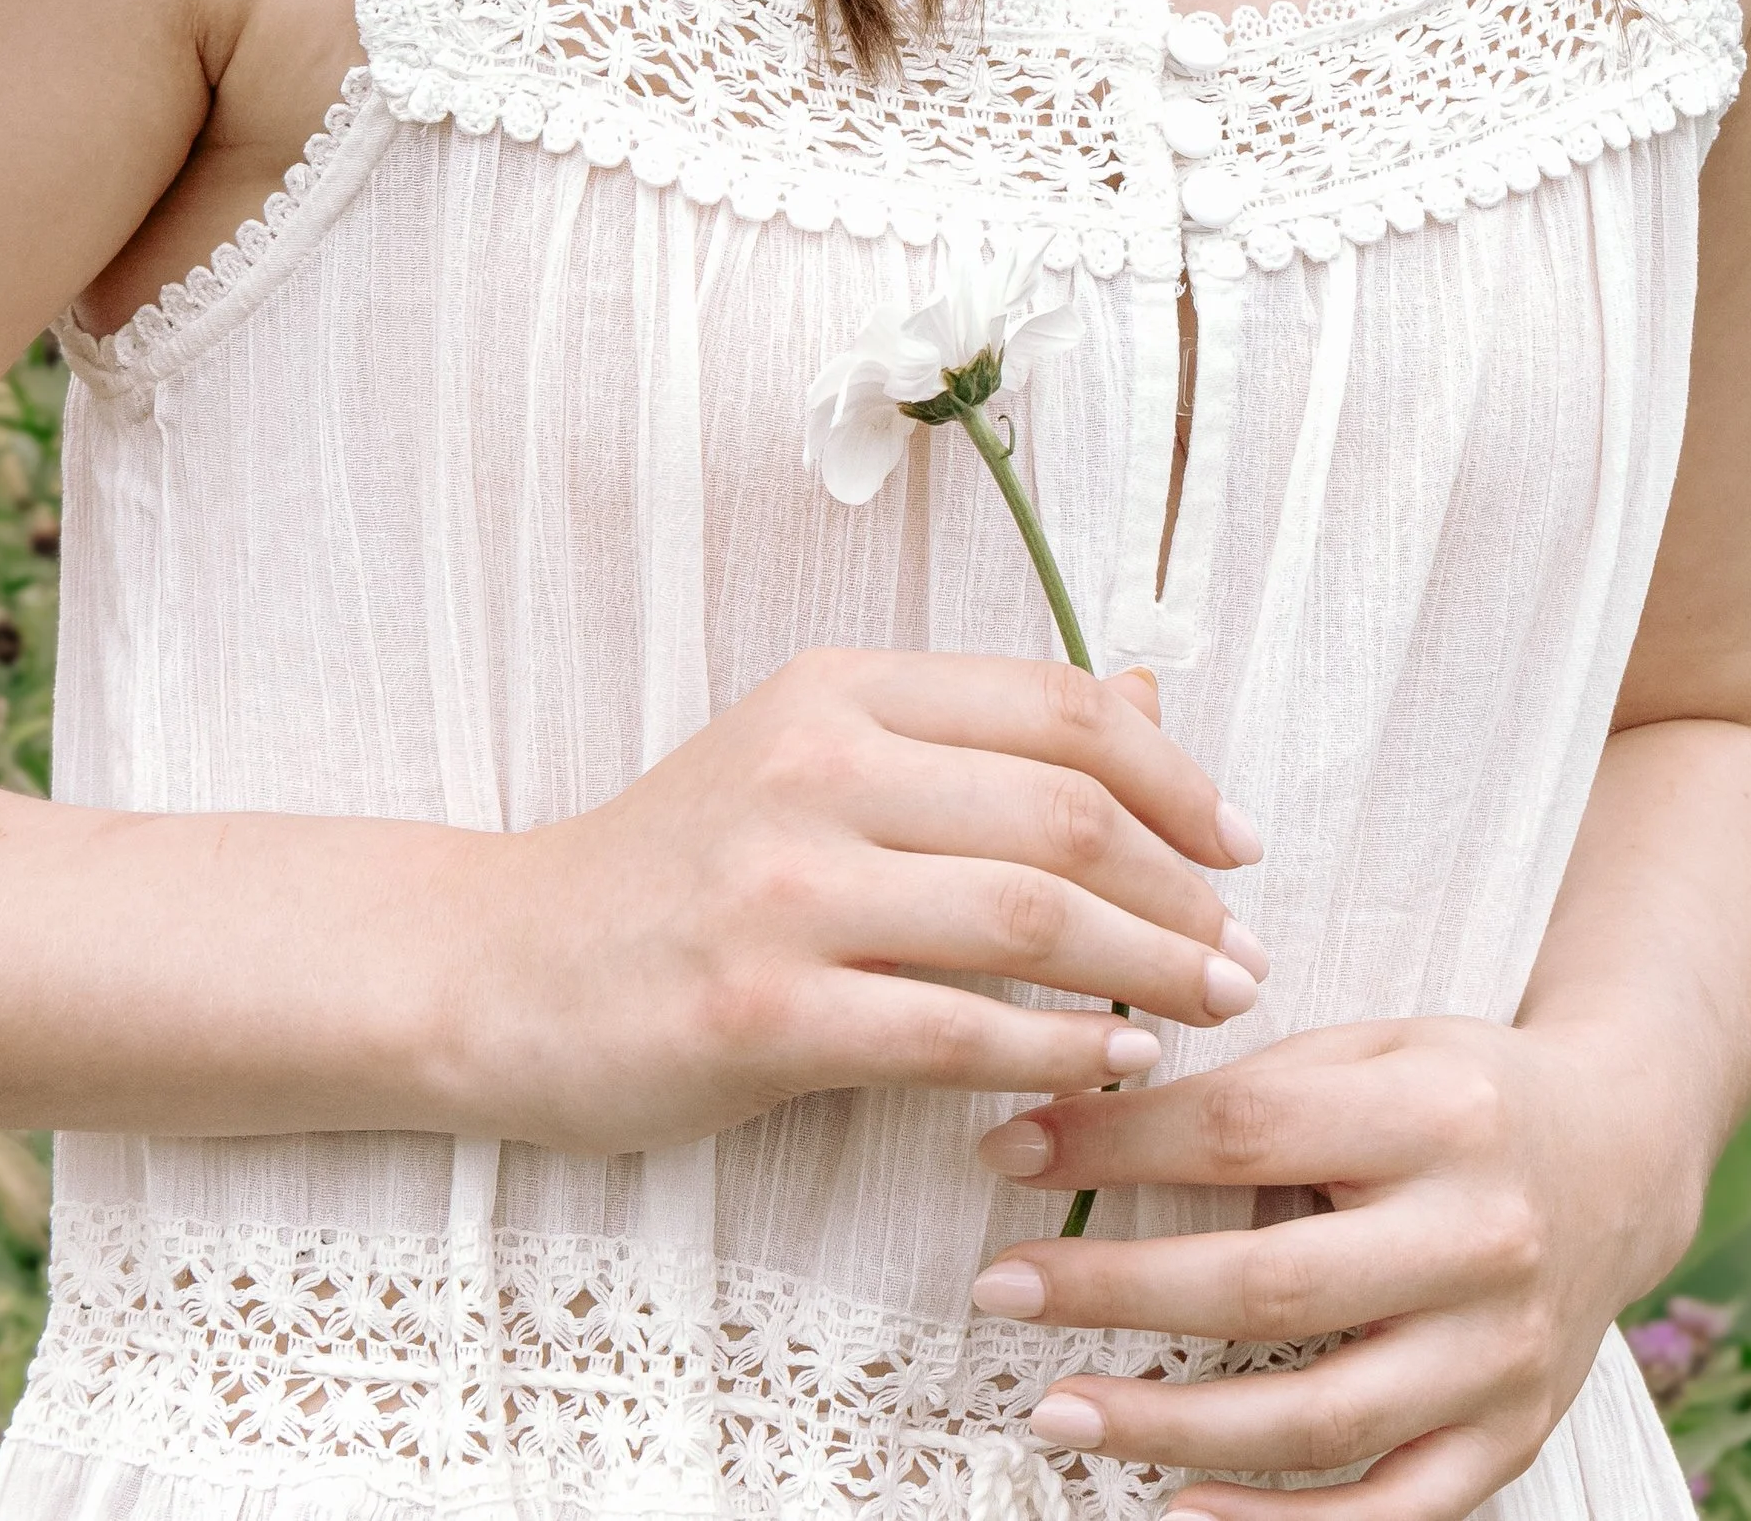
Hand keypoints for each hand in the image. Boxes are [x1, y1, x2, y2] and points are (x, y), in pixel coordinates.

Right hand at [450, 649, 1268, 1152]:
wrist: (504, 967)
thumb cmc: (685, 865)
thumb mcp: (819, 755)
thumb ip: (980, 734)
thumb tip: (1153, 707)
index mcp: (840, 691)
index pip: (1058, 708)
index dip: (1175, 777)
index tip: (1237, 843)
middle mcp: (815, 768)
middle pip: (1064, 813)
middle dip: (1185, 888)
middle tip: (1246, 948)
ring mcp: (783, 889)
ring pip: (1030, 919)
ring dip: (1152, 968)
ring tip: (1213, 1004)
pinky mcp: (758, 1012)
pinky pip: (957, 1032)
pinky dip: (1062, 1048)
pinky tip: (1116, 1058)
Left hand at [963, 1018, 1704, 1519]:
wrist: (1620, 1153)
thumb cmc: (1457, 1089)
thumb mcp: (1369, 1046)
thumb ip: (1248, 1090)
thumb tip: (1075, 1121)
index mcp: (1437, 1113)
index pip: (1241, 1130)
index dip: (1112, 1144)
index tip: (1008, 1149)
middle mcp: (1481, 1236)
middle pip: (1268, 1285)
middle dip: (1115, 1291)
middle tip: (1000, 1289)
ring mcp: (1501, 1352)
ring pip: (1318, 1416)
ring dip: (1170, 1426)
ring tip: (1057, 1411)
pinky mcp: (1511, 1435)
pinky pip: (1387, 1512)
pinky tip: (1179, 1511)